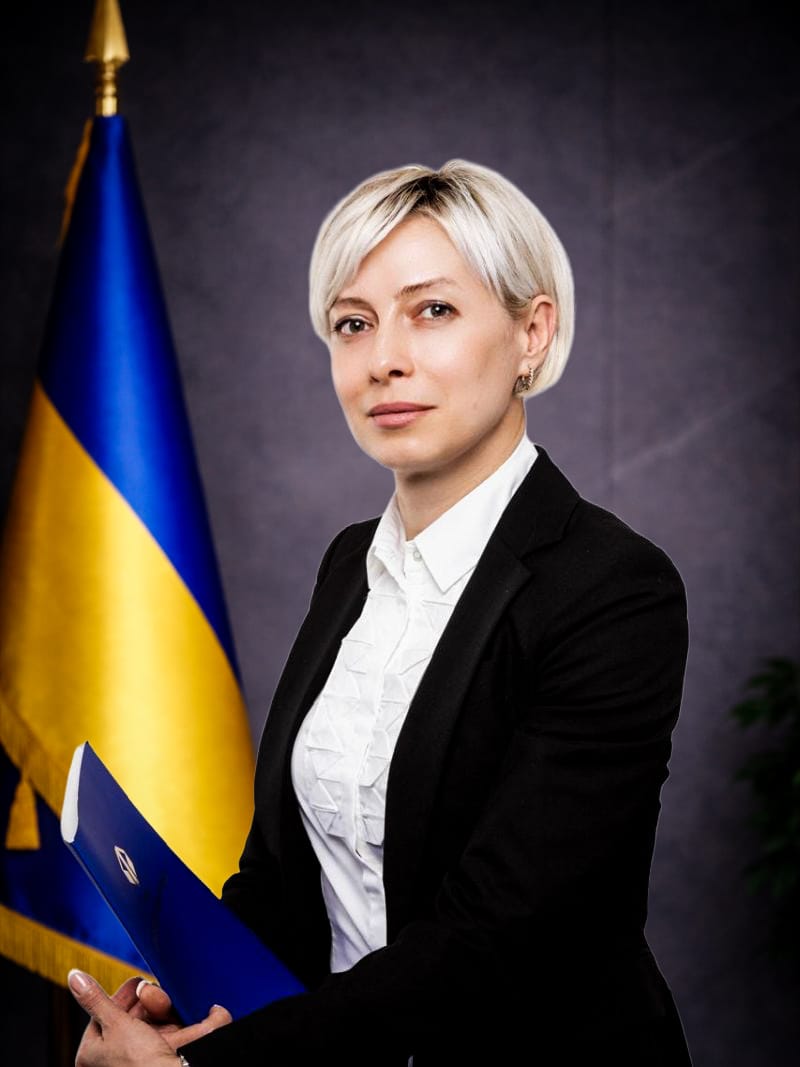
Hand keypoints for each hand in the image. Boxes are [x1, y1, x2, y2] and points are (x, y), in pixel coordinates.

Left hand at [69, 970, 231, 1065]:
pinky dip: (192, 1023)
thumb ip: (96, 1000)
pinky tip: (204, 1013)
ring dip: (166, 1009)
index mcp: (93, 1054)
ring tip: (171, 1006)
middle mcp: (116, 1058)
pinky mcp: (166, 1059)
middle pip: (132, 1017)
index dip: (122, 996)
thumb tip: (74, 976)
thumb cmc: (138, 1064)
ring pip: (155, 1023)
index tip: (136, 982)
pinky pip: (178, 1033)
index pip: (105, 1013)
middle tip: (153, 991)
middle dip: (147, 1001)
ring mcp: (142, 1060)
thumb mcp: (115, 1024)